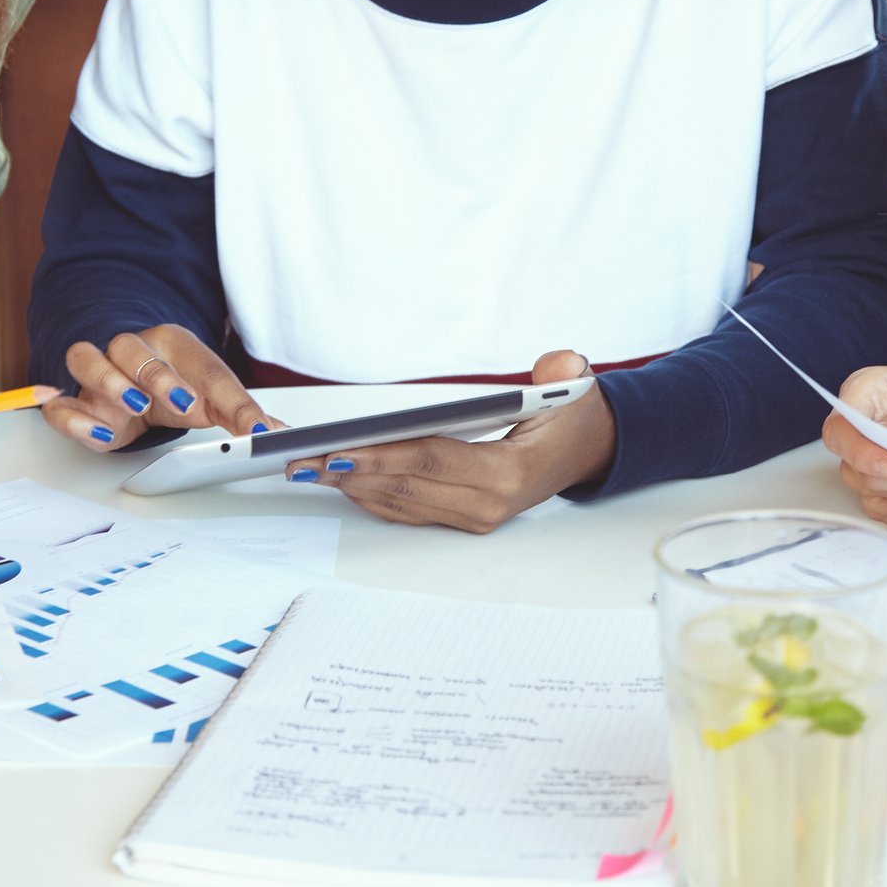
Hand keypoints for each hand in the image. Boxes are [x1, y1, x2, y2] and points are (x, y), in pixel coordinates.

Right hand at [46, 323, 282, 448]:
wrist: (135, 383)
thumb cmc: (175, 383)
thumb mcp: (212, 397)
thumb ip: (241, 413)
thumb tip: (275, 430)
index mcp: (171, 343)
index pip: (199, 363)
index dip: (217, 390)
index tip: (238, 419)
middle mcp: (129, 351)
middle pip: (130, 348)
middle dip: (156, 375)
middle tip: (184, 403)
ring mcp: (97, 373)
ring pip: (86, 358)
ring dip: (109, 381)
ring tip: (136, 407)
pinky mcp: (75, 403)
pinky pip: (59, 404)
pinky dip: (72, 417)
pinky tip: (97, 432)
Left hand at [282, 351, 609, 532]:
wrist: (585, 453)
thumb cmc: (569, 420)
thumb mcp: (575, 389)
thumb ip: (564, 373)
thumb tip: (558, 367)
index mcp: (508, 474)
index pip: (432, 461)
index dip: (382, 454)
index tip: (339, 447)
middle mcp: (486, 506)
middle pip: (403, 487)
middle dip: (347, 471)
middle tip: (301, 457)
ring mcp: (472, 517)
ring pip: (397, 502)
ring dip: (348, 485)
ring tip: (305, 465)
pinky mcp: (459, 518)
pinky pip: (404, 508)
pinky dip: (367, 492)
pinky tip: (336, 476)